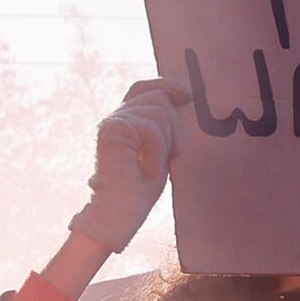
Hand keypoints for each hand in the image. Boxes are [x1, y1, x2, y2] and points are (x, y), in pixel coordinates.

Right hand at [75, 81, 182, 250]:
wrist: (119, 214)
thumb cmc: (139, 190)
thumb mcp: (160, 150)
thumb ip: (164, 125)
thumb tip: (183, 98)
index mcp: (123, 120)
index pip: (143, 87)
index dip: (166, 85)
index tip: (187, 96)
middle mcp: (115, 117)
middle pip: (157, 97)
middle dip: (174, 126)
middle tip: (172, 155)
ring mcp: (112, 122)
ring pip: (158, 111)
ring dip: (166, 141)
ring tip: (154, 166)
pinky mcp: (113, 130)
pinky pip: (152, 128)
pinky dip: (157, 151)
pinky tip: (147, 169)